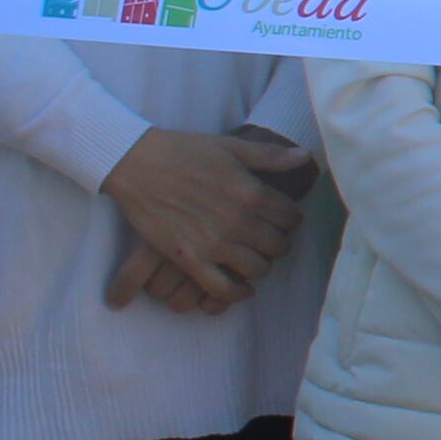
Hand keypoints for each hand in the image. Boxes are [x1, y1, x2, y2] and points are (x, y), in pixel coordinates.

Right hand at [101, 127, 315, 312]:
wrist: (137, 163)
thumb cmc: (184, 151)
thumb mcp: (230, 147)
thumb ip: (270, 155)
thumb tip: (304, 156)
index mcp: (252, 192)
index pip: (291, 218)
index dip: (290, 220)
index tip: (281, 220)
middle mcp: (238, 220)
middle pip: (278, 246)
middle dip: (278, 243)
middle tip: (267, 239)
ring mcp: (214, 242)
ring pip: (258, 269)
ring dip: (260, 266)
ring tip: (253, 257)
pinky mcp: (189, 258)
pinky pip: (223, 288)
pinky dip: (237, 292)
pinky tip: (241, 286)